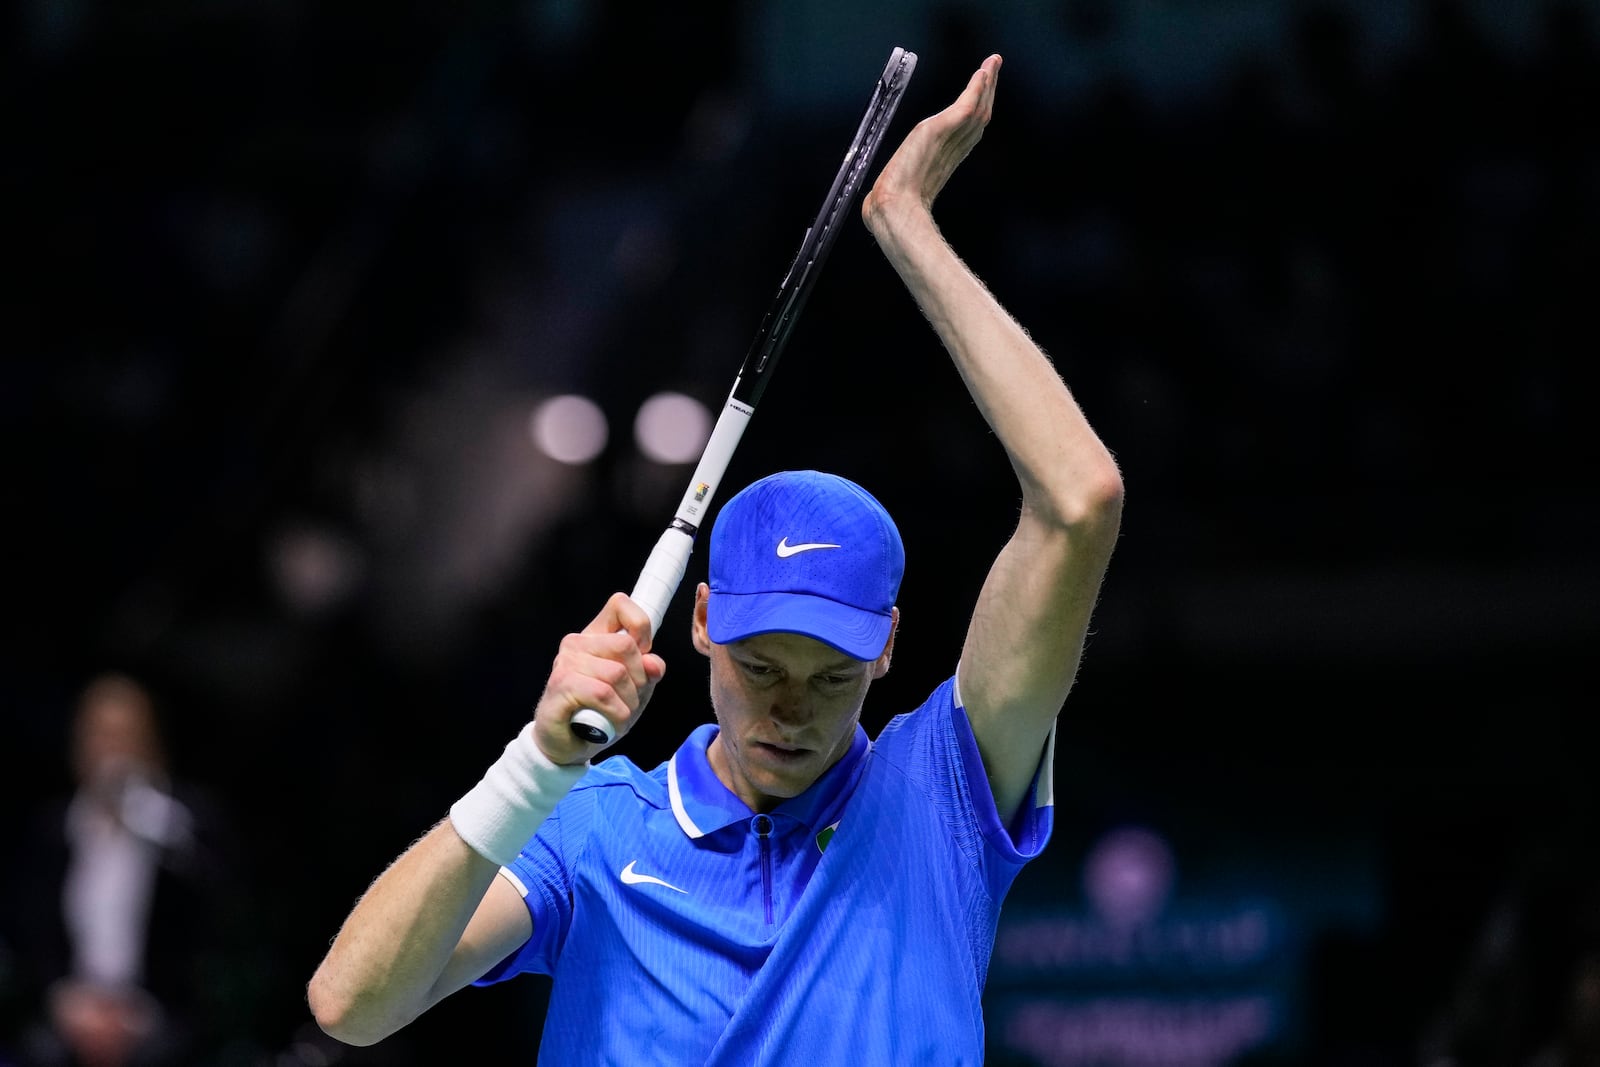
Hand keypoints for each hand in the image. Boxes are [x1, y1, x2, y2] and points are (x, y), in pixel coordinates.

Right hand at [531, 592, 665, 764]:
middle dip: (639, 679)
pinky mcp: (561, 685)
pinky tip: (609, 722)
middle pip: (626, 645)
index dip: (641, 626)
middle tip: (631, 699)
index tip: (643, 652)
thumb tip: (654, 663)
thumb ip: (647, 673)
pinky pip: (603, 694)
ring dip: (628, 702)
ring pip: (617, 673)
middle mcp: (578, 643)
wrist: (567, 745)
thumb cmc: (599, 713)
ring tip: (619, 714)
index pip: (620, 605)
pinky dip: (615, 713)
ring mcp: (566, 662)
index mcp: (596, 636)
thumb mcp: (633, 691)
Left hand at [862, 53, 1000, 231]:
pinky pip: (964, 107)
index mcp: (944, 163)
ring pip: (976, 109)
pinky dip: (975, 90)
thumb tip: (877, 200)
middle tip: (994, 65)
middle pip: (977, 116)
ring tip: (992, 62)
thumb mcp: (899, 191)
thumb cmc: (893, 209)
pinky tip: (982, 74)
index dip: (976, 110)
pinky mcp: (939, 131)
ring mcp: (948, 141)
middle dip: (987, 91)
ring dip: (985, 84)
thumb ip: (897, 186)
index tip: (982, 92)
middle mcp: (951, 151)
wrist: (893, 212)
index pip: (966, 130)